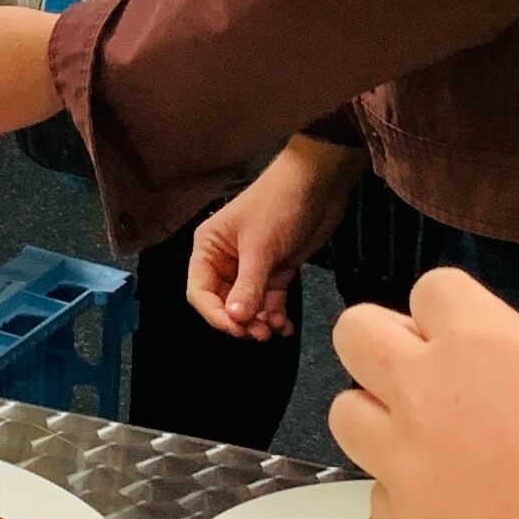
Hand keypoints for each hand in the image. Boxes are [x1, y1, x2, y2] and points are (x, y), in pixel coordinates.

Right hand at [186, 137, 355, 338]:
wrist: (319, 184)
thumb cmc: (278, 206)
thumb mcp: (260, 247)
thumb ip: (248, 285)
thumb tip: (235, 319)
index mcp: (209, 248)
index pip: (199, 292)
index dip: (215, 314)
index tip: (237, 328)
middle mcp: (225, 260)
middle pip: (223, 303)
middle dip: (239, 321)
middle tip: (260, 333)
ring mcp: (251, 268)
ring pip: (247, 306)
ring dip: (259, 321)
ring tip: (275, 328)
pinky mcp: (276, 271)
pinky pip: (269, 301)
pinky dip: (275, 315)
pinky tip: (286, 326)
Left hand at [329, 269, 518, 518]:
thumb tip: (508, 367)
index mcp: (479, 345)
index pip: (430, 287)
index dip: (457, 310)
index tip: (479, 335)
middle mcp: (425, 397)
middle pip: (354, 332)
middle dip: (387, 341)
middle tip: (429, 372)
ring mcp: (408, 467)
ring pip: (344, 414)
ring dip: (381, 417)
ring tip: (432, 441)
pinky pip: (379, 496)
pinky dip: (408, 496)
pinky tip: (456, 507)